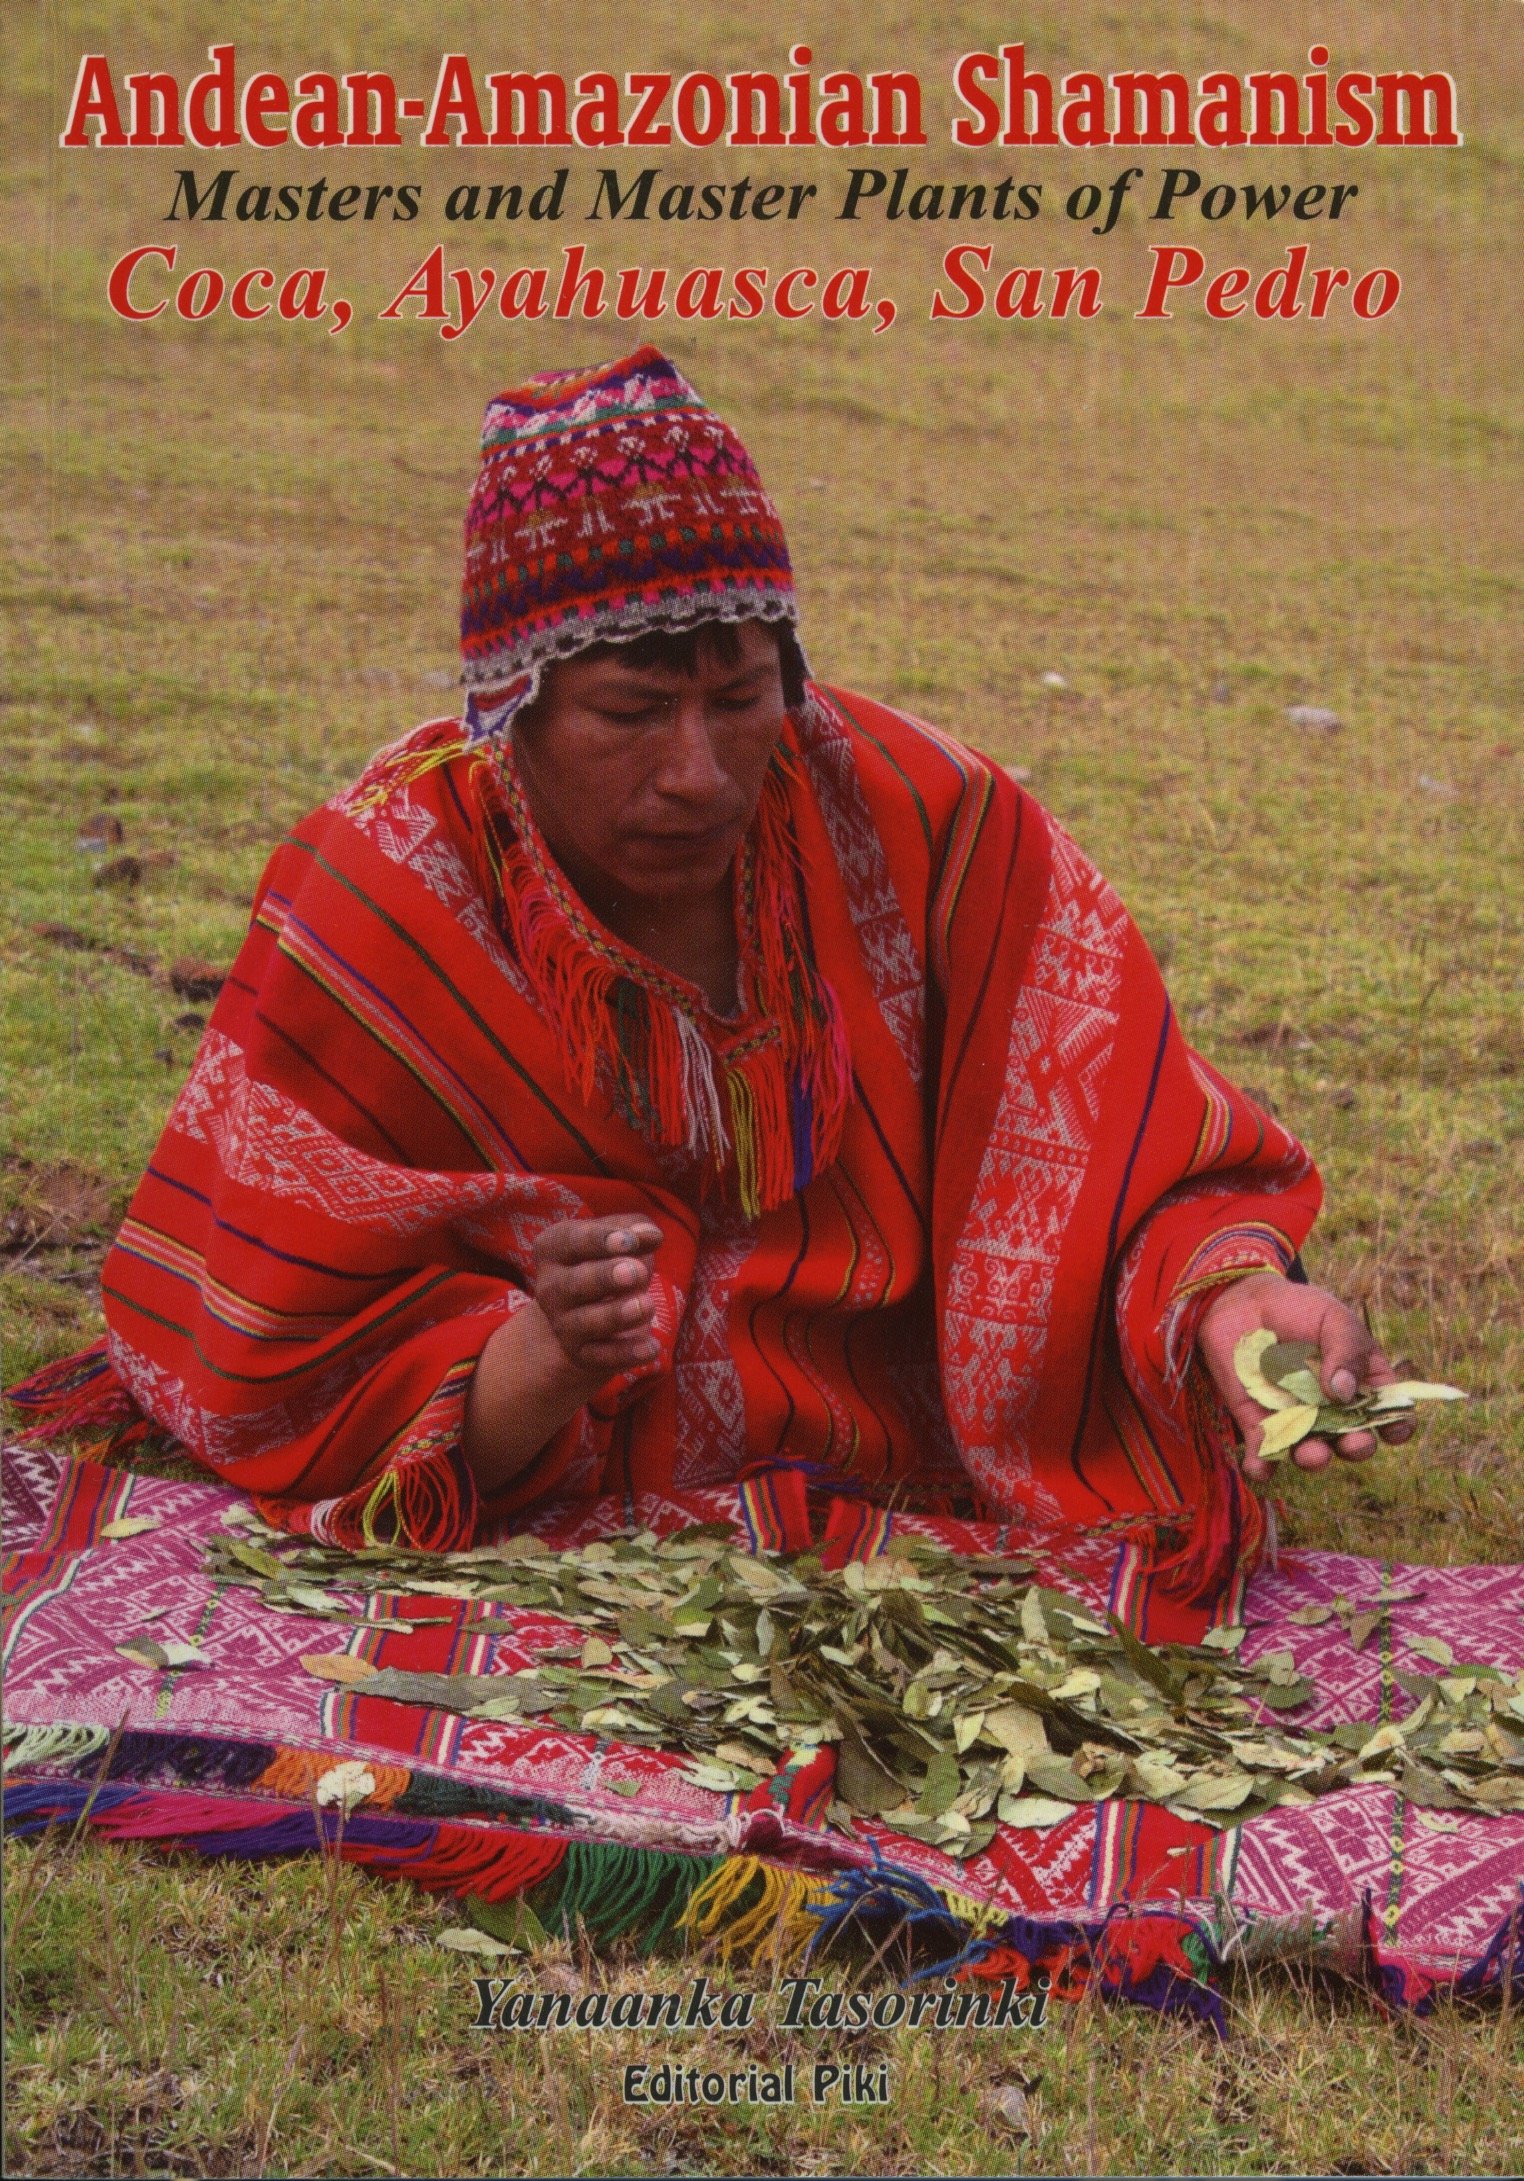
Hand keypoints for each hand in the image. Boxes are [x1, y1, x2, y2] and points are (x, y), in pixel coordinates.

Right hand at [531, 1214, 664, 1381]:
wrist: (587, 1308)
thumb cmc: (607, 1260)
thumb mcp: (618, 1237)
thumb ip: (635, 1230)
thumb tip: (651, 1235)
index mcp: (553, 1249)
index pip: (573, 1241)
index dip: (602, 1240)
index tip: (630, 1241)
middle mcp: (551, 1288)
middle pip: (575, 1283)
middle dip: (605, 1277)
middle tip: (636, 1272)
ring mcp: (563, 1324)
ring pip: (587, 1323)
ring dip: (617, 1315)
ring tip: (646, 1306)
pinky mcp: (581, 1353)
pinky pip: (602, 1357)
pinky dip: (626, 1354)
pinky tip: (652, 1348)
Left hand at [1195, 1271, 1415, 1482]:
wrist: (1245, 1303)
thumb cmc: (1299, 1310)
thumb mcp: (1333, 1320)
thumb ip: (1345, 1351)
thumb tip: (1344, 1392)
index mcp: (1362, 1385)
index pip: (1389, 1413)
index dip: (1396, 1426)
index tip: (1393, 1431)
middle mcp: (1334, 1411)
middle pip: (1353, 1440)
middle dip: (1356, 1447)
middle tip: (1352, 1443)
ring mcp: (1298, 1420)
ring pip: (1312, 1452)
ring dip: (1314, 1459)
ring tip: (1311, 1454)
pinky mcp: (1260, 1423)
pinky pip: (1264, 1451)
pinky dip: (1263, 1465)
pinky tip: (1260, 1467)